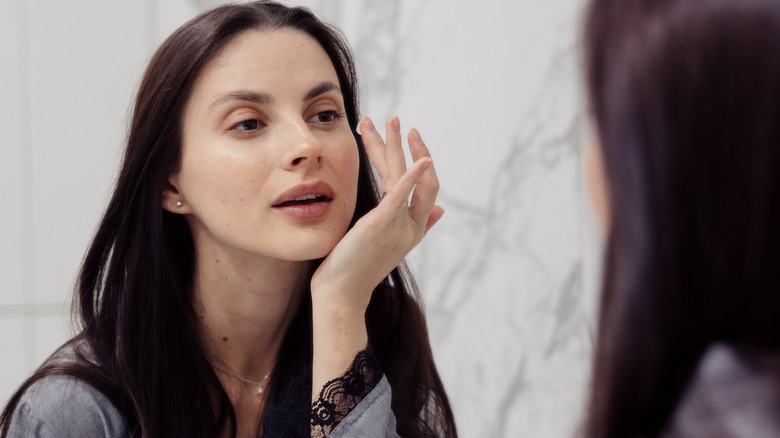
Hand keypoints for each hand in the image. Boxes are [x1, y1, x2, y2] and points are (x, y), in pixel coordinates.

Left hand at [310, 115, 443, 310]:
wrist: (341, 294)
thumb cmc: (354, 269)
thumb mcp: (385, 242)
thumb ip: (412, 224)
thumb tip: (442, 210)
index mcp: (412, 229)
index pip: (427, 188)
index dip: (419, 160)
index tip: (404, 139)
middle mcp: (410, 226)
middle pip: (421, 177)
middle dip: (410, 145)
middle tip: (396, 120)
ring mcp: (398, 226)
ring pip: (405, 176)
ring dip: (398, 145)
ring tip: (389, 120)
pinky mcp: (381, 224)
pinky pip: (401, 195)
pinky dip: (412, 175)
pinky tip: (417, 158)